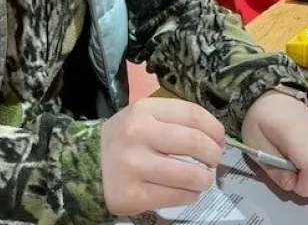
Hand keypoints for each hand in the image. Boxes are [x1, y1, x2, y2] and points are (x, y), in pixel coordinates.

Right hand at [101, 98, 223, 215]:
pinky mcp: (132, 196)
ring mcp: (133, 166)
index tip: (220, 138)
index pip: (193, 114)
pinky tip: (188, 191)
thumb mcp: (144, 116)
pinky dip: (190, 195)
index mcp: (144, 110)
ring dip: (205, 178)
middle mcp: (138, 134)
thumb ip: (175, 119)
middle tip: (214, 160)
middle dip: (213, 154)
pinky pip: (176, 196)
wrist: (87, 164)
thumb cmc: (125, 138)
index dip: (214, 128)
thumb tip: (215, 135)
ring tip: (204, 178)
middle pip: (194, 142)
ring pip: (189, 174)